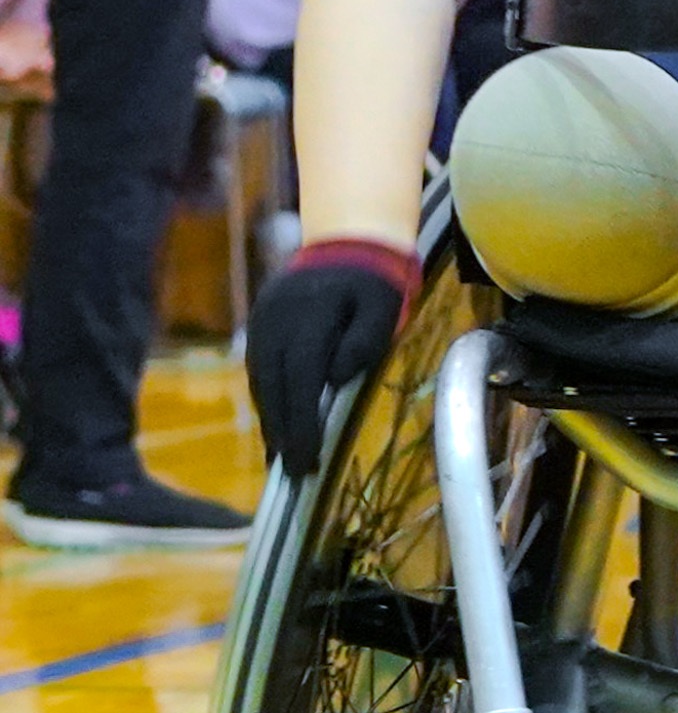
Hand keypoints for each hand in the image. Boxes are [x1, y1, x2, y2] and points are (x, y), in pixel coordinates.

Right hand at [247, 239, 420, 475]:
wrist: (347, 238)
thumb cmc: (374, 279)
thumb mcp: (383, 305)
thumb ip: (364, 341)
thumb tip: (336, 379)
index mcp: (308, 317)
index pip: (300, 379)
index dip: (300, 423)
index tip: (305, 461)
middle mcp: (276, 322)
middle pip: (274, 387)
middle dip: (282, 433)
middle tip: (292, 475)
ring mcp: (262, 323)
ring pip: (262, 382)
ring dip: (272, 422)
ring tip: (284, 462)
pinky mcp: (259, 326)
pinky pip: (260, 371)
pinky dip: (269, 401)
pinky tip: (279, 427)